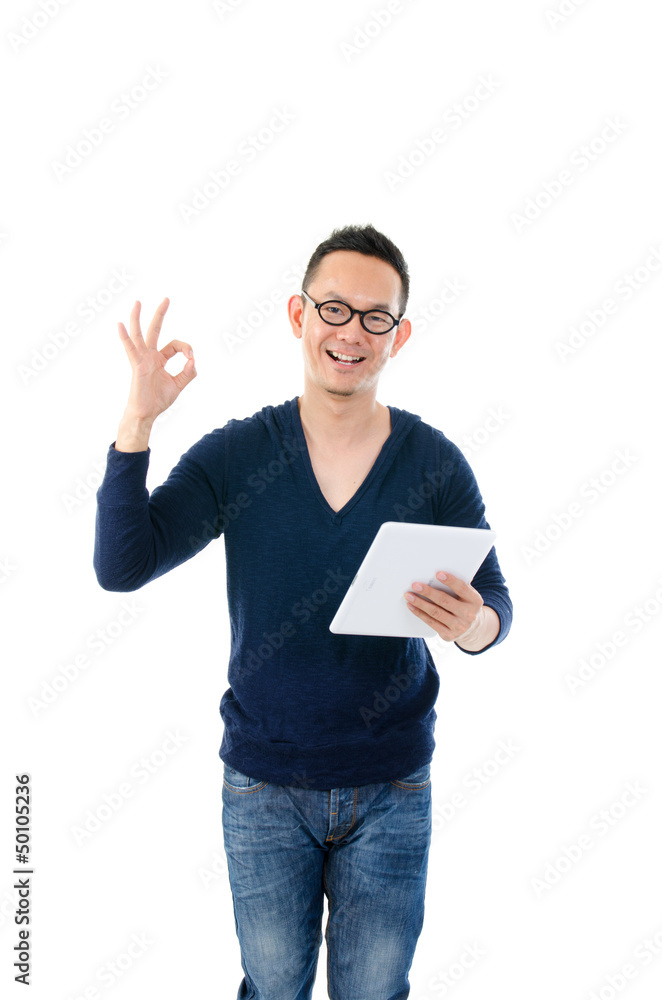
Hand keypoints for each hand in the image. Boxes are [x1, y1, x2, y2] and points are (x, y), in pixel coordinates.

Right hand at [118, 298, 195, 423]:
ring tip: (138, 302)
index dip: (186, 348)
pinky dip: (125, 337)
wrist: (147, 413)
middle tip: (167, 299)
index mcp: (160, 359)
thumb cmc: (158, 400)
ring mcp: (142, 359)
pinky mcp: (136, 366)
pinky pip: (130, 349)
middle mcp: (150, 355)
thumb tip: (193, 360)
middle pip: (155, 330)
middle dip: (160, 314)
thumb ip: (188, 373)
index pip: (175, 345)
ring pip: (139, 335)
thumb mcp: (178, 385)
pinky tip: (120, 325)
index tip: (191, 358)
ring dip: (138, 318)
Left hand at [404, 571, 483, 641]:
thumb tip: (434, 576)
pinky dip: (419, 613)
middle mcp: (468, 615)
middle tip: (415, 585)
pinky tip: (412, 606)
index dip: (450, 581)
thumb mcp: (467, 595)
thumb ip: (456, 587)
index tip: (438, 574)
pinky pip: (431, 623)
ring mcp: (459, 626)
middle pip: (445, 601)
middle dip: (428, 592)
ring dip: (420, 603)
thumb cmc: (464, 604)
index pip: (462, 588)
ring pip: (436, 612)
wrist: (472, 628)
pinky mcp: (449, 635)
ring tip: (409, 595)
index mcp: (475, 601)